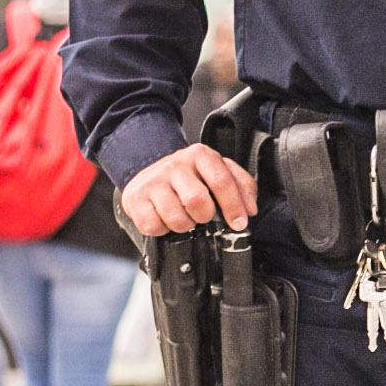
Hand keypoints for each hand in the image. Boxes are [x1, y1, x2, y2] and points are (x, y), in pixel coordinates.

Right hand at [120, 143, 255, 236]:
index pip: (222, 181)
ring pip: (177, 218)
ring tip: (183, 216)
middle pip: (198, 201)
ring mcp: (153, 181)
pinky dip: (163, 230)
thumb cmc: (187, 176)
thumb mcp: (216, 171)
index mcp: (200, 156)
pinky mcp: (135, 198)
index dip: (234, 206)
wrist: (147, 169)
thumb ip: (240, 185)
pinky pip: (154, 226)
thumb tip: (250, 208)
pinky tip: (164, 218)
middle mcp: (175, 165)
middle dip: (205, 216)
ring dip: (184, 225)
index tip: (239, 222)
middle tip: (202, 216)